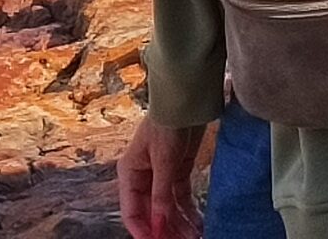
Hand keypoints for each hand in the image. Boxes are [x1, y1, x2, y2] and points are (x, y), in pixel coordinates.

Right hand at [118, 116, 206, 238]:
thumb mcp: (163, 162)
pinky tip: (197, 224)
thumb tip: (159, 224)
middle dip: (165, 230)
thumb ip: (161, 195)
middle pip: (151, 213)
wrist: (185, 101)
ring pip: (168, 208)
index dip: (143, 231)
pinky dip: (189, 212)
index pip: (131, 211)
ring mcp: (161, 176)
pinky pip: (181, 198)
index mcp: (130, 174)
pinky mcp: (178, 171)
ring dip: (179, 224)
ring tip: (194, 238)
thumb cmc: (167, 126)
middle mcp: (143, 178)